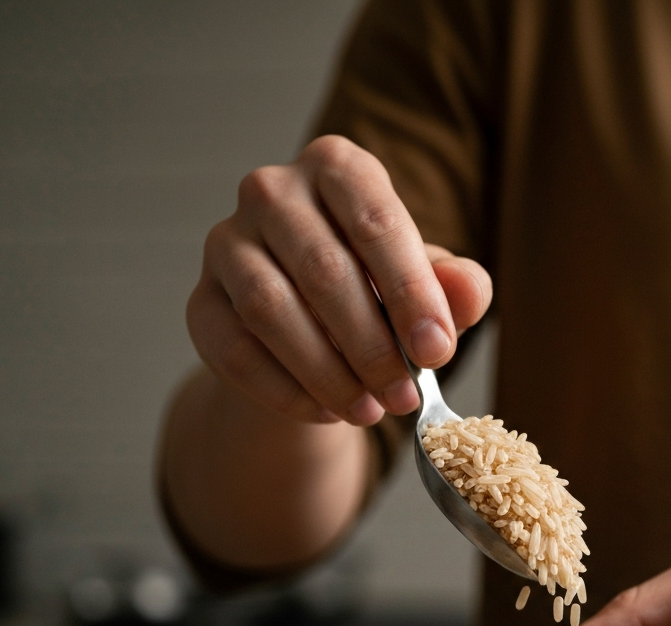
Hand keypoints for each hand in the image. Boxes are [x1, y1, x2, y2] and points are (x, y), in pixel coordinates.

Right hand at [187, 135, 492, 424]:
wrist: (312, 331)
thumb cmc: (378, 294)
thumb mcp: (426, 287)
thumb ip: (455, 286)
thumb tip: (468, 292)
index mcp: (338, 168)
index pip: (376, 220)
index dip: (409, 291)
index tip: (436, 352)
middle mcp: (272, 191)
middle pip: (323, 270)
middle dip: (372, 346)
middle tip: (405, 397)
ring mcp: (226, 244)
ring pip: (271, 311)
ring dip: (328, 372)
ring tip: (369, 411)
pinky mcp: (202, 303)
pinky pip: (237, 351)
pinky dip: (286, 391)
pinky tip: (327, 412)